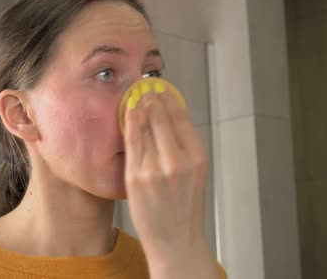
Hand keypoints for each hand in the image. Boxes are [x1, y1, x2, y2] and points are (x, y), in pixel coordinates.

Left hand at [123, 81, 218, 278]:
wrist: (175, 240)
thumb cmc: (184, 206)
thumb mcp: (195, 173)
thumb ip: (185, 147)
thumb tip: (171, 117)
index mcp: (197, 157)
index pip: (181, 118)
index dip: (170, 99)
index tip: (162, 88)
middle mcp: (178, 161)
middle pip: (162, 118)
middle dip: (153, 99)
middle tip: (146, 86)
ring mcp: (155, 169)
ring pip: (145, 127)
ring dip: (139, 107)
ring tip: (137, 95)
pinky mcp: (136, 177)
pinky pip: (131, 143)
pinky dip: (130, 124)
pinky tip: (129, 114)